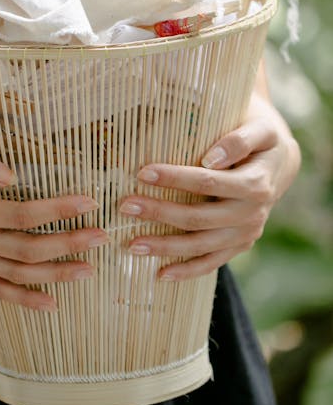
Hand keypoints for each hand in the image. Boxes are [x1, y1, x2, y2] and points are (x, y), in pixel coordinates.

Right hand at [0, 135, 107, 309]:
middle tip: (101, 236)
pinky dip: (24, 299)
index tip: (87, 201)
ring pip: (15, 273)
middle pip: (24, 248)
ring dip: (55, 273)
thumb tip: (10, 175)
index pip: (18, 213)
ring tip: (89, 268)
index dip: (56, 209)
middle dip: (66, 244)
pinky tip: (52, 302)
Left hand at [119, 94, 300, 280]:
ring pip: (200, 245)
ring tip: (132, 243)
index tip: (143, 172)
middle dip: (159, 212)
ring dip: (165, 246)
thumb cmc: (261, 140)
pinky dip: (187, 270)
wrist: (279, 162)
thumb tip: (210, 158)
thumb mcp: (260, 130)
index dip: (175, 178)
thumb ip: (238, 141)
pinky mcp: (239, 245)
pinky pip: (212, 262)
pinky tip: (160, 274)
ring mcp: (245, 234)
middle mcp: (251, 214)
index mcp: (255, 184)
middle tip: (125, 206)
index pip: (207, 182)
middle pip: (198, 217)